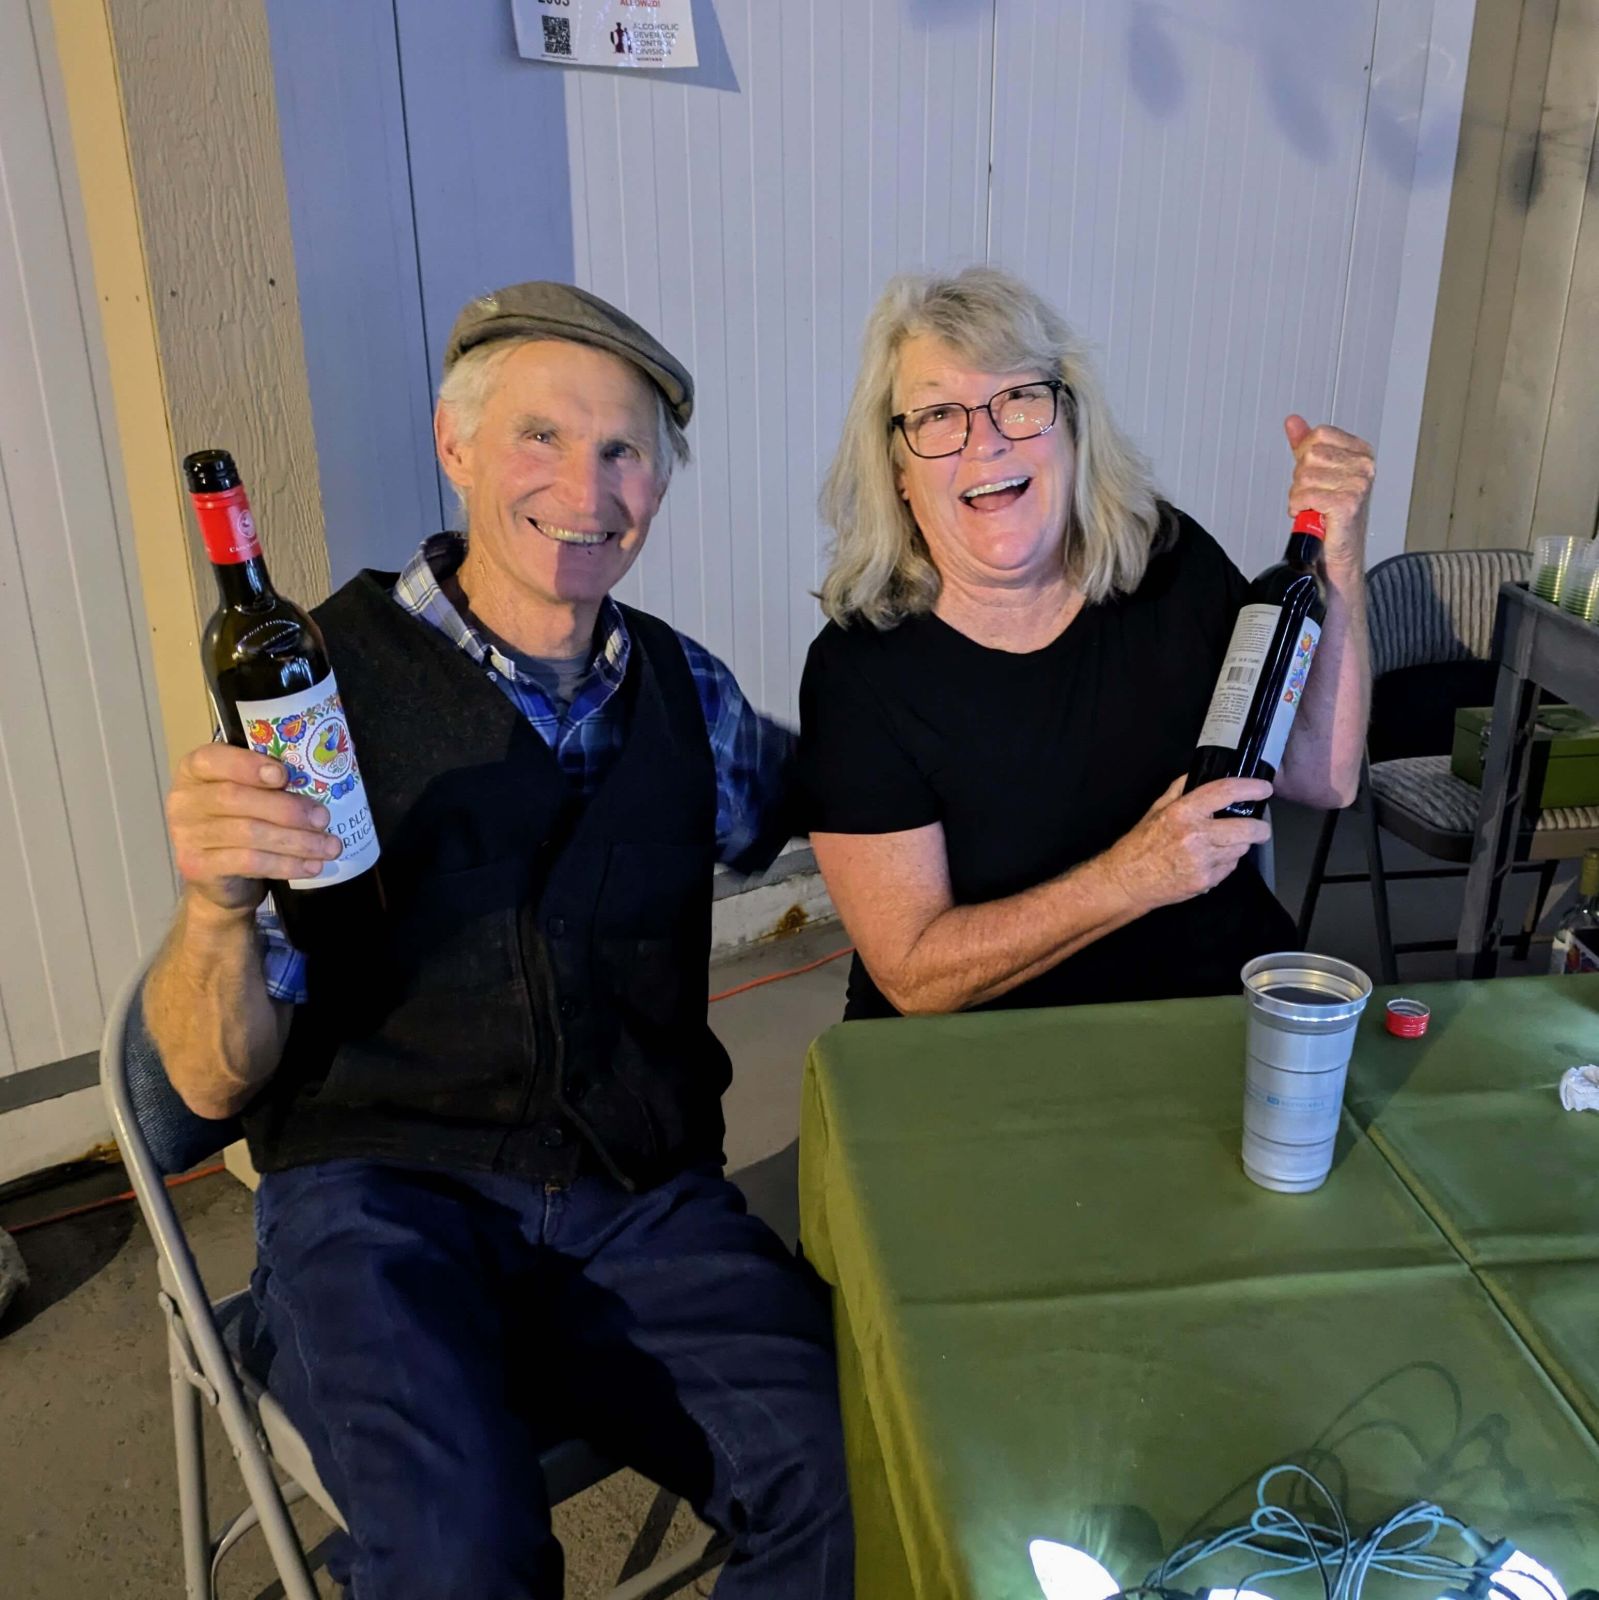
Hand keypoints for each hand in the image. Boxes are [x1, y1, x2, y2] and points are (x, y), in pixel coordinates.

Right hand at [166, 743, 339, 915]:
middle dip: (287, 808)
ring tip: (329, 846)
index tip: (284, 775)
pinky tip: (311, 866)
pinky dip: (286, 864)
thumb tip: (322, 780)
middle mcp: (183, 800)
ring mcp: (186, 835)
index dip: (248, 765)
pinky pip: (249, 862)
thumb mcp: (251, 794)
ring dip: (296, 841)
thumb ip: (270, 782)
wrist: (220, 878)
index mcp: (195, 770)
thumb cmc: (241, 822)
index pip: (214, 759)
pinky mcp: (198, 867)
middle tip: (323, 818)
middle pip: (236, 799)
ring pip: (248, 833)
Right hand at [1099, 775, 1273, 910]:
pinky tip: (1210, 860)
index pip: (1225, 792)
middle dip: (1260, 828)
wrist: (1127, 882)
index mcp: (1183, 812)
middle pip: (1246, 828)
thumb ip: (1179, 790)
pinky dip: (1226, 863)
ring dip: (1239, 845)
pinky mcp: (1205, 881)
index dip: (1250, 788)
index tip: (1264, 789)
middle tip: (1259, 826)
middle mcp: (1196, 835)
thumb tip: (1197, 775)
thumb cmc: (1139, 845)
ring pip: (1241, 850)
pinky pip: (1229, 868)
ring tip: (1224, 844)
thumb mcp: (1155, 810)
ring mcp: (1202, 861)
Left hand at [1283, 414, 1374, 584]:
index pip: (1319, 435)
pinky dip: (1299, 508)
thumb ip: (1305, 445)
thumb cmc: (1331, 519)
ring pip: (1304, 476)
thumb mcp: (1317, 474)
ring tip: (1313, 508)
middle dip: (1301, 479)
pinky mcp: (1348, 503)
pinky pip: (1305, 495)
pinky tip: (1311, 515)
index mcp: (1360, 453)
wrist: (1338, 557)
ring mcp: (1358, 484)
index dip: (1304, 456)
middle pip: (1310, 455)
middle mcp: (1364, 466)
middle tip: (1313, 497)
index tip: (1313, 475)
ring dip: (1299, 496)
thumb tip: (1293, 421)